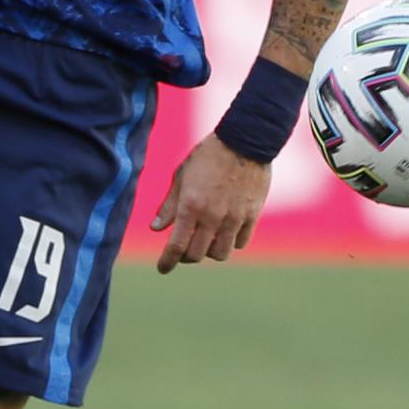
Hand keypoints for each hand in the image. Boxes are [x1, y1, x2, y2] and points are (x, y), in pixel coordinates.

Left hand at [150, 133, 269, 270]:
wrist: (245, 140)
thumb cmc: (208, 155)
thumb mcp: (182, 176)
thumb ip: (169, 205)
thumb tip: (156, 229)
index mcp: (191, 206)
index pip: (177, 246)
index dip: (167, 261)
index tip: (163, 268)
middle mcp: (212, 216)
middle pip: (197, 254)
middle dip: (186, 257)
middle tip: (182, 250)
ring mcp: (234, 218)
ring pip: (220, 253)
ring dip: (209, 251)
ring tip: (205, 240)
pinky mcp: (252, 215)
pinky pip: (240, 242)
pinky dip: (230, 242)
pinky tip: (225, 233)